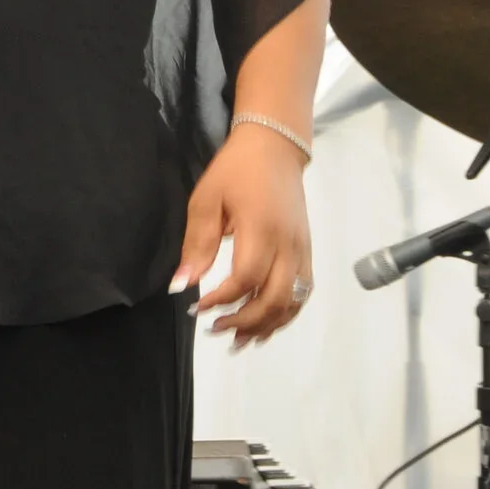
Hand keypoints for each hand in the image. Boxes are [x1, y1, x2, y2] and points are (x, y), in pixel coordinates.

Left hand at [174, 124, 313, 348]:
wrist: (275, 148)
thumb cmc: (235, 171)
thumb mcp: (207, 200)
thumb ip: (197, 244)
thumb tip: (182, 285)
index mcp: (260, 230)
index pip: (245, 279)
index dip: (221, 301)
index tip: (198, 309)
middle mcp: (287, 245)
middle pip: (274, 299)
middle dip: (244, 322)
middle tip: (216, 330)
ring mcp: (302, 250)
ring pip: (292, 302)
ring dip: (266, 325)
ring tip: (239, 340)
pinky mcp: (307, 252)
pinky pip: (303, 293)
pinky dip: (285, 314)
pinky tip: (264, 324)